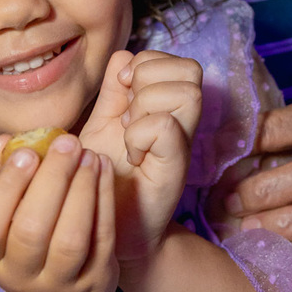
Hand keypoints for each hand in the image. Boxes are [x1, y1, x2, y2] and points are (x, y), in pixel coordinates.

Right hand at [0, 133, 116, 291]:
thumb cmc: (25, 249)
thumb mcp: (3, 221)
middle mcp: (21, 276)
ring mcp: (61, 283)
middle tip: (66, 142)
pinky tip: (103, 169)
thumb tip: (3, 142)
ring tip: (88, 154)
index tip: (27, 152)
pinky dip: (104, 200)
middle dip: (51, 181)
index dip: (7, 188)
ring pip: (70, 239)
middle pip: (31, 231)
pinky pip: (101, 239)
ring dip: (81, 190)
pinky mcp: (96, 280)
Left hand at [79, 49, 202, 261]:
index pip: (172, 59)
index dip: (144, 64)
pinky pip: (167, 127)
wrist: (112, 233)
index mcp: (162, 108)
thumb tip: (121, 59)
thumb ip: (113, 94)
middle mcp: (180, 122)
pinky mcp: (176, 168)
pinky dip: (142, 134)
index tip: (121, 91)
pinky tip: (132, 154)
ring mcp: (182, 144)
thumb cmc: (104, 181)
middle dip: (149, 80)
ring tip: (131, 133)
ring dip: (148, 106)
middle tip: (128, 115)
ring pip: (187, 91)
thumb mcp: (102, 128)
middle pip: (189, 68)